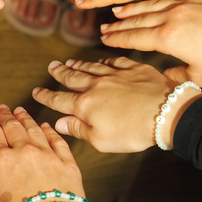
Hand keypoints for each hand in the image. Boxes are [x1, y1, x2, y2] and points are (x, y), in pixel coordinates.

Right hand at [0, 106, 85, 201]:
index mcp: (1, 159)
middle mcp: (22, 150)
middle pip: (12, 126)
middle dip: (5, 115)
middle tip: (2, 107)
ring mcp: (45, 152)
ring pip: (33, 127)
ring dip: (25, 118)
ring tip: (20, 111)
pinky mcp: (65, 159)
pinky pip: (55, 139)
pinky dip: (49, 130)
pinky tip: (45, 125)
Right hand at [33, 57, 197, 152]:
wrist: (165, 111)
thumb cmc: (132, 132)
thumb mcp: (101, 140)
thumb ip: (78, 130)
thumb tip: (59, 123)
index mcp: (85, 105)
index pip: (59, 100)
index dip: (46, 96)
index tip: (36, 92)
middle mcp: (95, 86)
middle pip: (72, 78)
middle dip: (60, 73)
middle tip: (51, 66)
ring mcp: (114, 75)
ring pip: (91, 67)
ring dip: (78, 65)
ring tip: (69, 62)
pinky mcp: (133, 68)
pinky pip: (114, 61)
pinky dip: (104, 61)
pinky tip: (102, 61)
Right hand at [101, 0, 201, 85]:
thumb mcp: (201, 76)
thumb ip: (175, 77)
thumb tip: (160, 79)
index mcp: (168, 38)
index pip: (134, 37)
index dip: (117, 39)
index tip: (103, 40)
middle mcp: (170, 18)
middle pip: (136, 21)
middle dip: (117, 25)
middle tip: (102, 28)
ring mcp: (181, 6)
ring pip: (147, 7)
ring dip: (129, 11)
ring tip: (115, 12)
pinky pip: (162, 0)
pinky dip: (148, 2)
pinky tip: (142, 4)